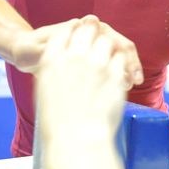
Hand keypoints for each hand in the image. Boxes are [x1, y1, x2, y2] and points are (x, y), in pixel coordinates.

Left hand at [10, 15, 142, 86]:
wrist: (25, 52)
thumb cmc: (29, 50)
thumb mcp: (34, 50)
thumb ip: (49, 43)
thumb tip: (71, 28)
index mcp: (80, 27)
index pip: (107, 35)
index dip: (117, 50)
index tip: (119, 65)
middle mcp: (91, 33)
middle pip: (119, 44)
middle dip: (130, 61)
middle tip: (135, 81)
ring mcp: (93, 45)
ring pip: (118, 54)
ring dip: (127, 68)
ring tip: (132, 85)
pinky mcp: (92, 56)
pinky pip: (111, 63)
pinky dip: (119, 73)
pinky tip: (123, 86)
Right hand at [36, 16, 130, 145]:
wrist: (75, 140)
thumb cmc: (57, 120)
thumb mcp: (46, 88)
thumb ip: (57, 67)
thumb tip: (68, 58)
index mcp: (52, 60)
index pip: (66, 32)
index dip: (74, 30)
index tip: (78, 31)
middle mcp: (74, 57)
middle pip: (88, 29)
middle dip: (93, 30)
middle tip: (97, 36)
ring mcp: (96, 64)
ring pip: (108, 39)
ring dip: (109, 45)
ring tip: (109, 57)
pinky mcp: (115, 74)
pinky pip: (122, 57)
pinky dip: (123, 62)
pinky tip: (121, 72)